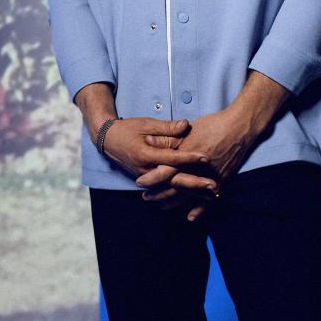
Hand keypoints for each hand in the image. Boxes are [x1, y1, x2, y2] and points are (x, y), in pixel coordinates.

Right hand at [99, 117, 215, 195]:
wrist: (107, 140)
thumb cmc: (127, 129)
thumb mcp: (146, 124)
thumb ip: (167, 127)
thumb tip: (186, 125)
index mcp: (144, 155)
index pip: (171, 158)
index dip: (189, 157)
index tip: (206, 158)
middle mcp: (145, 170)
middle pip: (173, 180)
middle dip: (195, 184)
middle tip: (213, 186)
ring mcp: (145, 178)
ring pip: (171, 188)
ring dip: (191, 192)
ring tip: (209, 194)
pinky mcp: (147, 180)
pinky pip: (165, 189)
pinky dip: (181, 194)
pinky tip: (195, 197)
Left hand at [145, 106, 256, 220]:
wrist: (239, 127)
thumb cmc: (213, 124)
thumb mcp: (188, 129)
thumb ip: (169, 138)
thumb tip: (149, 140)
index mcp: (187, 154)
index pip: (165, 170)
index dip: (152, 178)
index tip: (140, 182)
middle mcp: (197, 168)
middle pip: (174, 186)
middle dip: (159, 194)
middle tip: (146, 197)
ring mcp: (210, 176)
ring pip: (188, 195)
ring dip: (173, 202)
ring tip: (160, 206)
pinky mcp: (221, 180)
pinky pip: (208, 198)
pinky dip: (199, 209)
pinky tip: (190, 217)